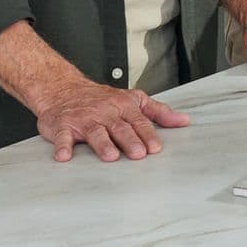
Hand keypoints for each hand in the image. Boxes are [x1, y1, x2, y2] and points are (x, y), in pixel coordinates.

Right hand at [32, 77, 189, 163]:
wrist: (63, 89)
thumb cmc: (101, 99)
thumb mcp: (133, 99)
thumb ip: (158, 111)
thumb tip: (183, 121)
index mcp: (123, 107)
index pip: (139, 121)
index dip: (148, 134)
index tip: (156, 147)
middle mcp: (105, 112)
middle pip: (119, 127)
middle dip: (130, 140)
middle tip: (139, 154)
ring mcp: (84, 119)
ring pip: (95, 132)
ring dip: (103, 144)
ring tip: (111, 156)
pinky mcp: (63, 126)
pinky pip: (63, 136)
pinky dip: (63, 146)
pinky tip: (65, 156)